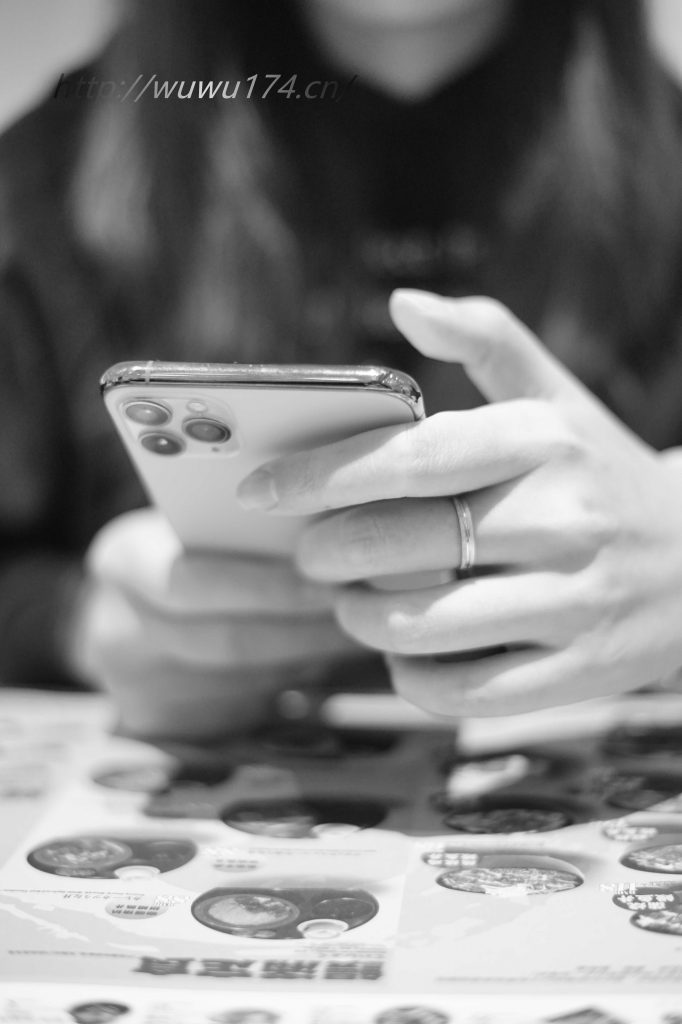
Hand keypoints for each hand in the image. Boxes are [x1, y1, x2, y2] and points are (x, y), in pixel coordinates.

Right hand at [68, 508, 357, 738]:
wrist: (128, 613)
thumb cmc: (185, 553)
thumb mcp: (198, 527)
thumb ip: (246, 530)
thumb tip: (333, 539)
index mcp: (123, 561)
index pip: (195, 582)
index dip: (271, 588)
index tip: (335, 582)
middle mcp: (116, 628)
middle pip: (225, 642)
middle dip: (304, 631)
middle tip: (364, 616)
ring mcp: (133, 686)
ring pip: (242, 682)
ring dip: (309, 661)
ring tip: (360, 637)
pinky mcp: (159, 726)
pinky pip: (240, 712)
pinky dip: (290, 689)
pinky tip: (325, 667)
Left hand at [237, 289, 681, 717]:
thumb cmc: (600, 473)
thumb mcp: (559, 397)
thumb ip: (486, 339)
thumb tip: (403, 302)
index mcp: (546, 441)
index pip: (412, 455)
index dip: (320, 475)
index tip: (258, 488)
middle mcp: (566, 520)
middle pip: (402, 545)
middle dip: (328, 553)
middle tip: (309, 554)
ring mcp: (577, 603)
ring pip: (422, 626)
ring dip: (360, 618)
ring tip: (351, 601)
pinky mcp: (581, 673)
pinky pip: (464, 690)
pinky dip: (411, 676)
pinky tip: (403, 651)